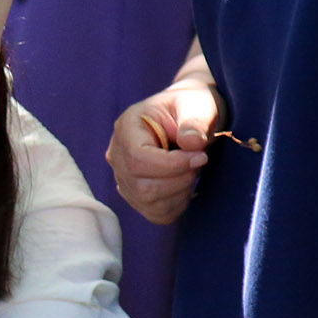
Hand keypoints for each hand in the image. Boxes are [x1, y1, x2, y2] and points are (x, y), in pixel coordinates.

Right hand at [105, 79, 223, 224]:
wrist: (189, 116)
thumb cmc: (191, 106)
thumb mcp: (198, 104)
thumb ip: (194, 121)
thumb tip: (191, 143)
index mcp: (126, 127)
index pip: (137, 158)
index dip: (172, 165)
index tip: (201, 156)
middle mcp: (117, 153)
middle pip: (140, 185)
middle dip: (178, 179)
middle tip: (199, 162)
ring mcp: (123, 176)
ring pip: (147, 201)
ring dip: (179, 192)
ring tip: (192, 171)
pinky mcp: (135, 195)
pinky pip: (155, 213)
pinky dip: (176, 205)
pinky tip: (185, 185)